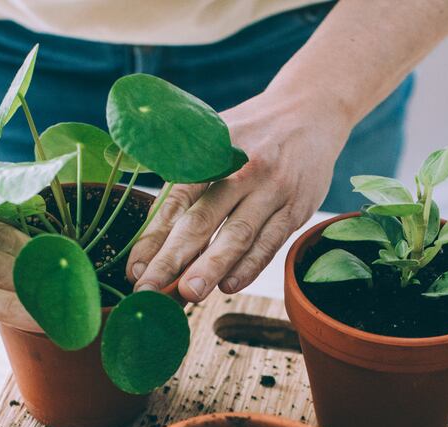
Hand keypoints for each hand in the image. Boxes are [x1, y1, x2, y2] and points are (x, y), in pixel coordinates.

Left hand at [127, 90, 352, 301]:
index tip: (135, 268)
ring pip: (238, 235)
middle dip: (172, 259)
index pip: (176, 199)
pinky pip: (272, 242)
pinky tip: (229, 285)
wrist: (311, 111)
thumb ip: (181, 169)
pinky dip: (250, 265)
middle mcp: (241, 170)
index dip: (153, 236)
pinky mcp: (297, 207)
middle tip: (149, 289)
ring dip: (211, 267)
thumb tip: (149, 221)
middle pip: (202, 220)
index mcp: (212, 151)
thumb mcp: (214, 133)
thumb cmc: (251, 132)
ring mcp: (272, 190)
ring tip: (188, 294)